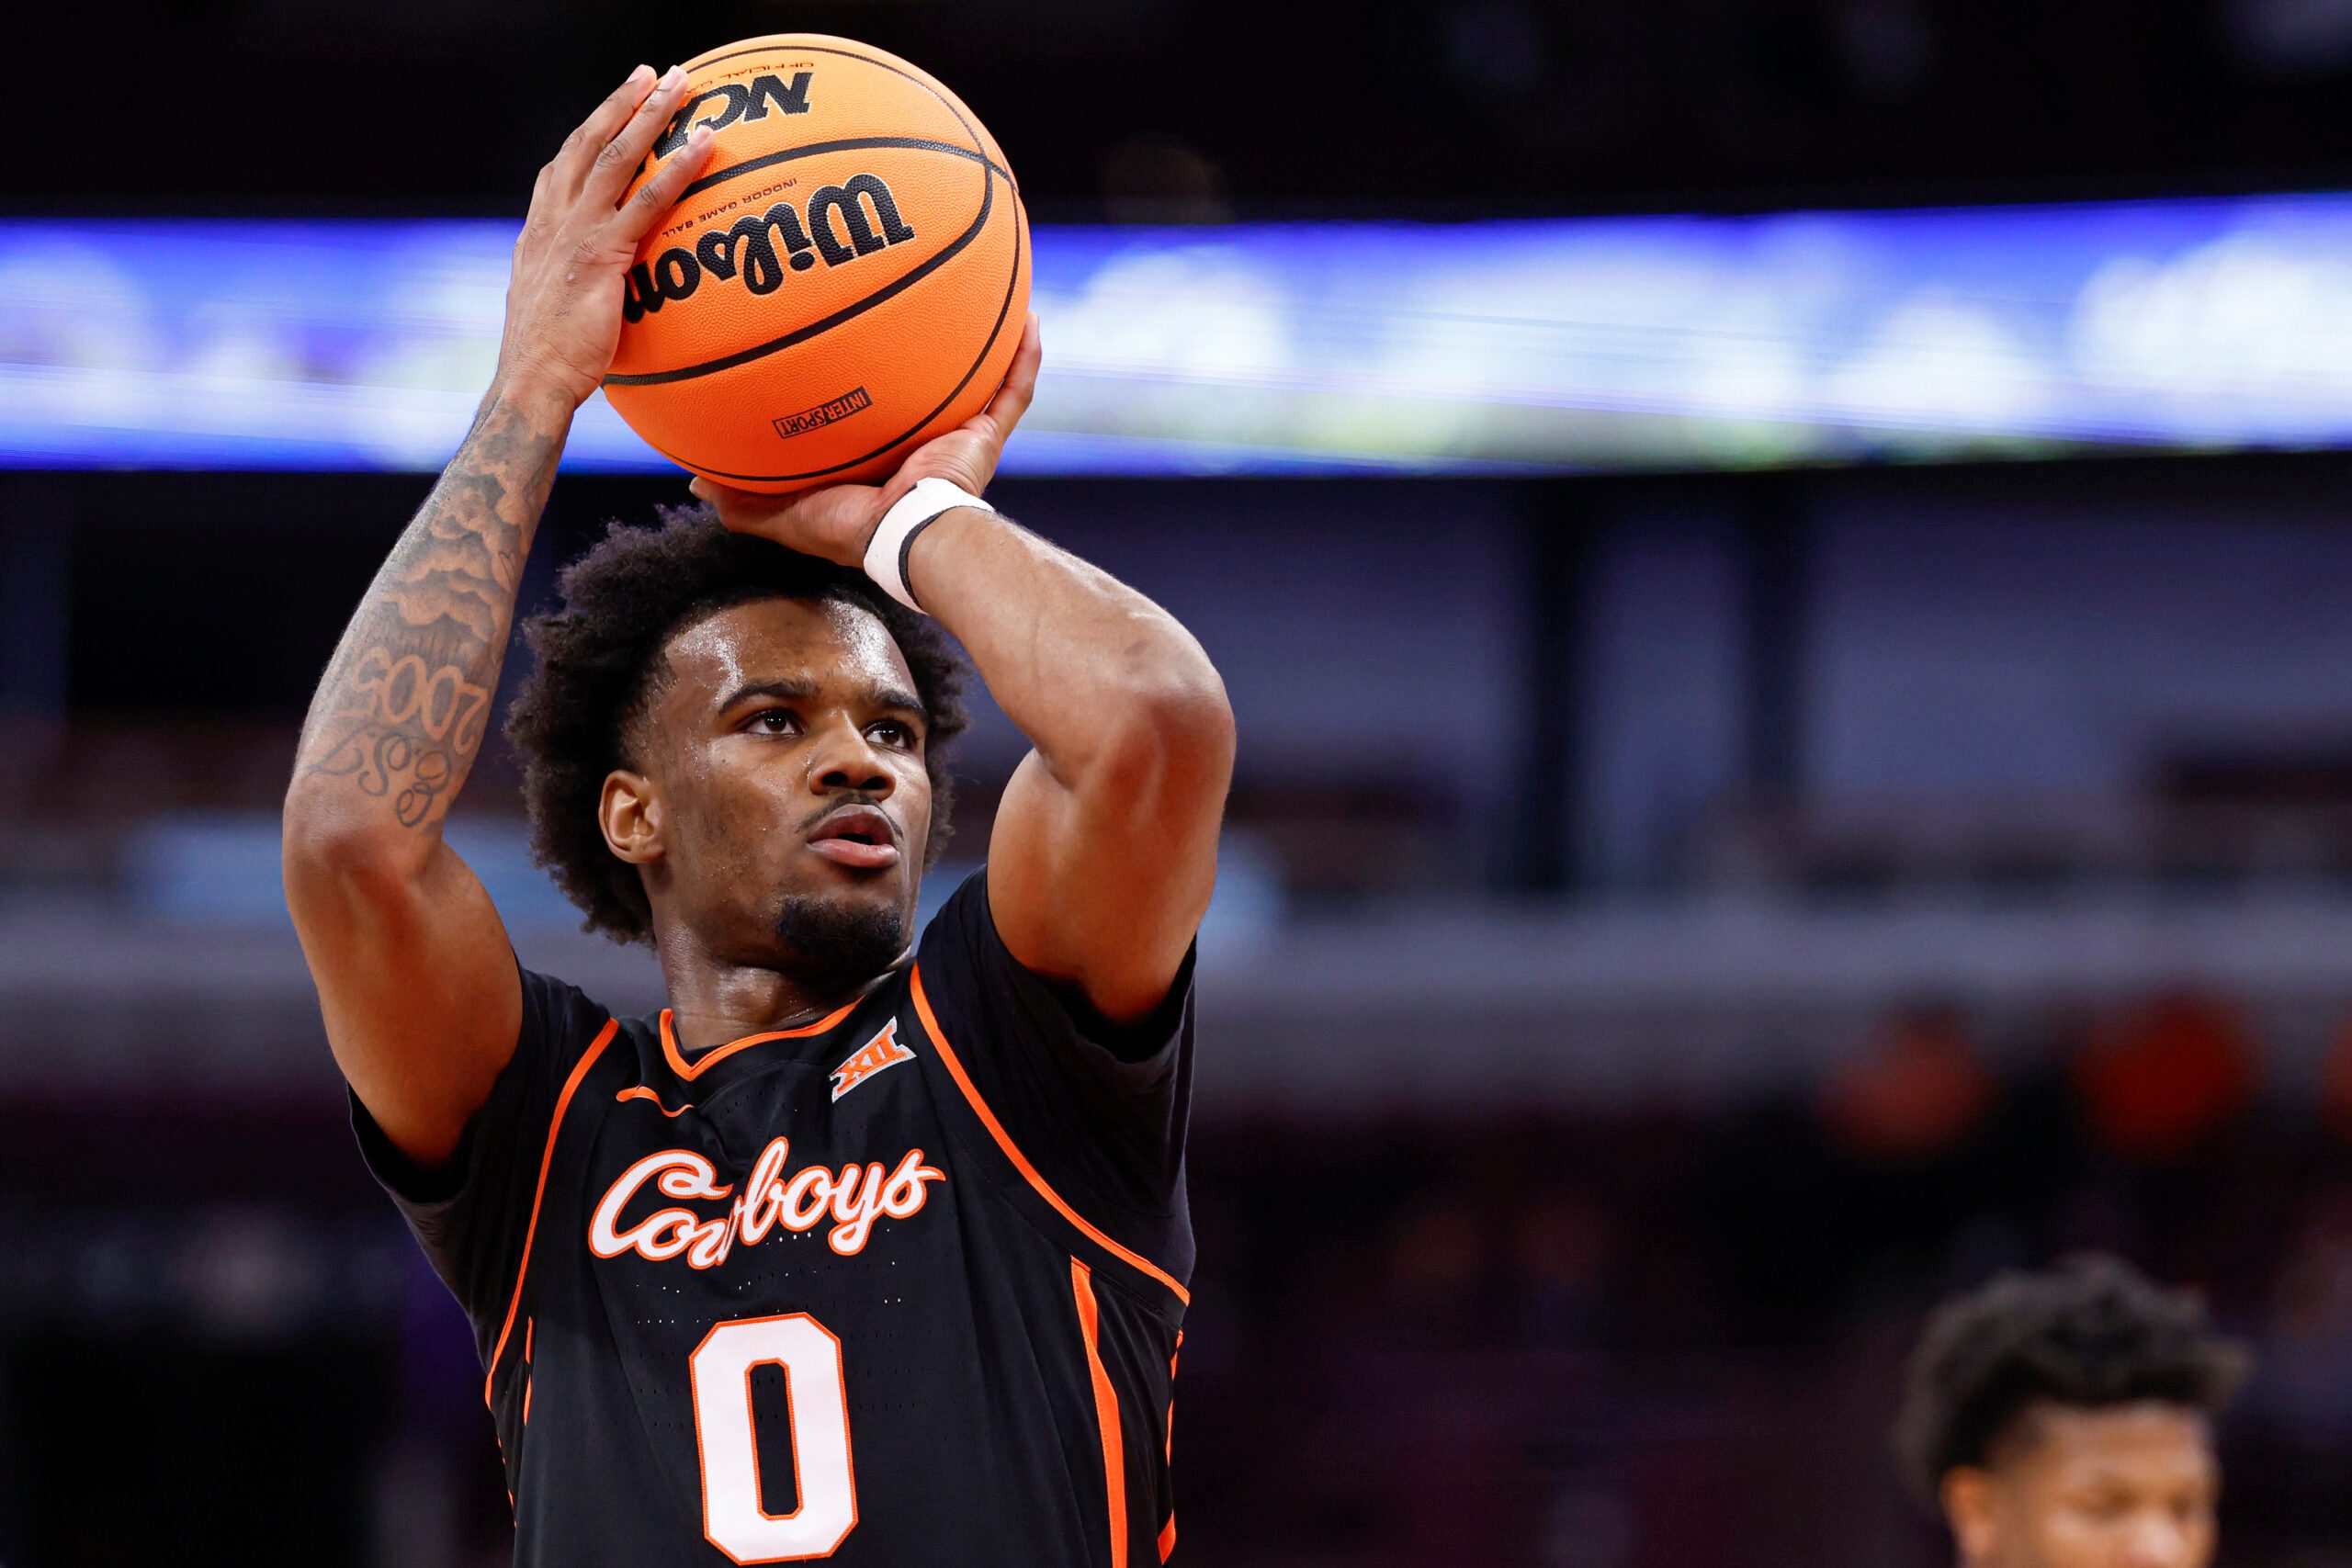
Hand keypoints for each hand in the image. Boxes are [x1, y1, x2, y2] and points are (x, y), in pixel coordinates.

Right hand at [492, 64, 714, 410]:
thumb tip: (598, 299)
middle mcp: (553, 221)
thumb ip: (573, 291)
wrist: (530, 382)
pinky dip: (677, 166)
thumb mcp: (554, 314)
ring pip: (616, 156)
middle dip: (619, 104)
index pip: (560, 169)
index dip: (586, 135)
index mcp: (538, 233)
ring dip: (650, 114)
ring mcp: (576, 233)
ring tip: (680, 85)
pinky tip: (706, 144)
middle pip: (586, 143)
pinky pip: (647, 200)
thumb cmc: (546, 364)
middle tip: (650, 75)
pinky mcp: (602, 254)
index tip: (610, 111)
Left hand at [691, 313, 1043, 564]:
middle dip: (922, 340)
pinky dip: (1026, 357)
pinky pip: (1014, 390)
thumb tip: (696, 484)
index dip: (860, 371)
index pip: (867, 404)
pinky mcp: (986, 436)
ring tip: (981, 285)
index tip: (844, 330)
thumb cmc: (853, 530)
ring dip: (982, 335)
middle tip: (909, 291)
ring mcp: (957, 434)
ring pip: (975, 374)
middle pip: (923, 379)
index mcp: (877, 453)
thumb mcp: (786, 512)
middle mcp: (920, 437)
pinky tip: (1031, 316)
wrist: (910, 539)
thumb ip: (744, 500)